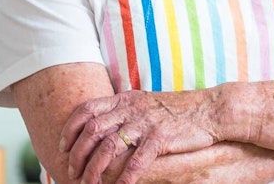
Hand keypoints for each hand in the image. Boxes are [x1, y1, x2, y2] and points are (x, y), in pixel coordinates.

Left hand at [58, 89, 219, 183]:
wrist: (211, 109)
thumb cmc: (178, 110)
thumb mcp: (145, 103)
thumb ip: (123, 111)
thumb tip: (101, 126)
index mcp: (124, 99)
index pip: (87, 109)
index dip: (70, 128)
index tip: (62, 145)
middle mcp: (131, 109)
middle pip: (92, 130)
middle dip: (77, 153)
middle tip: (71, 170)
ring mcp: (145, 123)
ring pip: (109, 147)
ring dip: (95, 168)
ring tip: (88, 183)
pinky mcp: (161, 138)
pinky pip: (137, 160)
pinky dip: (125, 176)